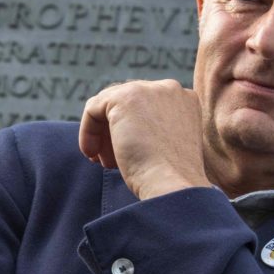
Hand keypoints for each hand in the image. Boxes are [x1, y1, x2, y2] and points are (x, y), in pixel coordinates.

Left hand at [78, 80, 210, 199]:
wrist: (172, 185)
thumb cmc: (171, 178)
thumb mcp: (167, 146)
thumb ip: (152, 128)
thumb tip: (121, 128)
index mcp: (185, 100)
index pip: (145, 106)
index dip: (130, 130)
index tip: (122, 157)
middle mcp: (169, 88)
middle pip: (126, 104)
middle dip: (113, 132)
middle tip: (108, 161)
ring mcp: (147, 90)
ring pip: (108, 106)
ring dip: (101, 134)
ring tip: (102, 161)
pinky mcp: (124, 97)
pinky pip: (93, 109)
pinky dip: (87, 132)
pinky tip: (92, 154)